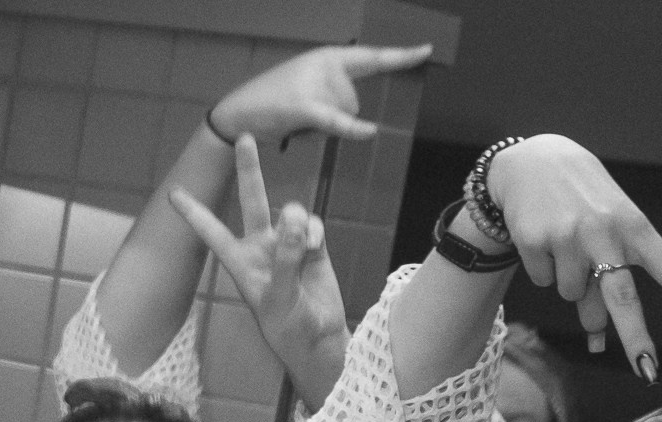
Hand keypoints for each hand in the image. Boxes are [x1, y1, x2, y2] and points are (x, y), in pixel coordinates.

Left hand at [170, 134, 347, 401]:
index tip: (172, 192)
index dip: (193, 212)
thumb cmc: (287, 325)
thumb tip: (295, 216)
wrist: (318, 336)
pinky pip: (313, 224)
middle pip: (251, 200)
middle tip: (243, 137)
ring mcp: (286, 243)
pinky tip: (316, 251)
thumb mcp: (278, 296)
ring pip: (291, 212)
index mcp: (239, 261)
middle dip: (249, 170)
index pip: (211, 231)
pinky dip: (315, 234)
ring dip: (299, 223)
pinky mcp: (311, 245)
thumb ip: (285, 256)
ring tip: (306, 249)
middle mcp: (259, 247)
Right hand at [210, 41, 430, 146]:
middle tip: (301, 117)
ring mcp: (314, 82)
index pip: (371, 57)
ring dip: (322, 129)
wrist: (236, 116)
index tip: (426, 50)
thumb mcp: (307, 90)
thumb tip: (358, 118)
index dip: (400, 56)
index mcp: (327, 57)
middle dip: (334, 118)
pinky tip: (370, 131)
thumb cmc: (272, 106)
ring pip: (343, 115)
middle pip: (354, 102)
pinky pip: (336, 120)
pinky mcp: (303, 105)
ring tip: (293, 122)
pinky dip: (352, 128)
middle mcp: (324, 63)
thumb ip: (334, 92)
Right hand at [485, 135, 661, 376]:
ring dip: (571, 283)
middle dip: (636, 339)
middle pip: (622, 298)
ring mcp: (569, 237)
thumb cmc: (584, 203)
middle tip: (649, 373)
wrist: (533, 162)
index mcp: (635, 227)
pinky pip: (545, 281)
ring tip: (567, 245)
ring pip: (572, 295)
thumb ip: (607, 284)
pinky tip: (544, 239)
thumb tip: (598, 339)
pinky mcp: (536, 241)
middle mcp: (605, 232)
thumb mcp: (607, 233)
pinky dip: (545, 269)